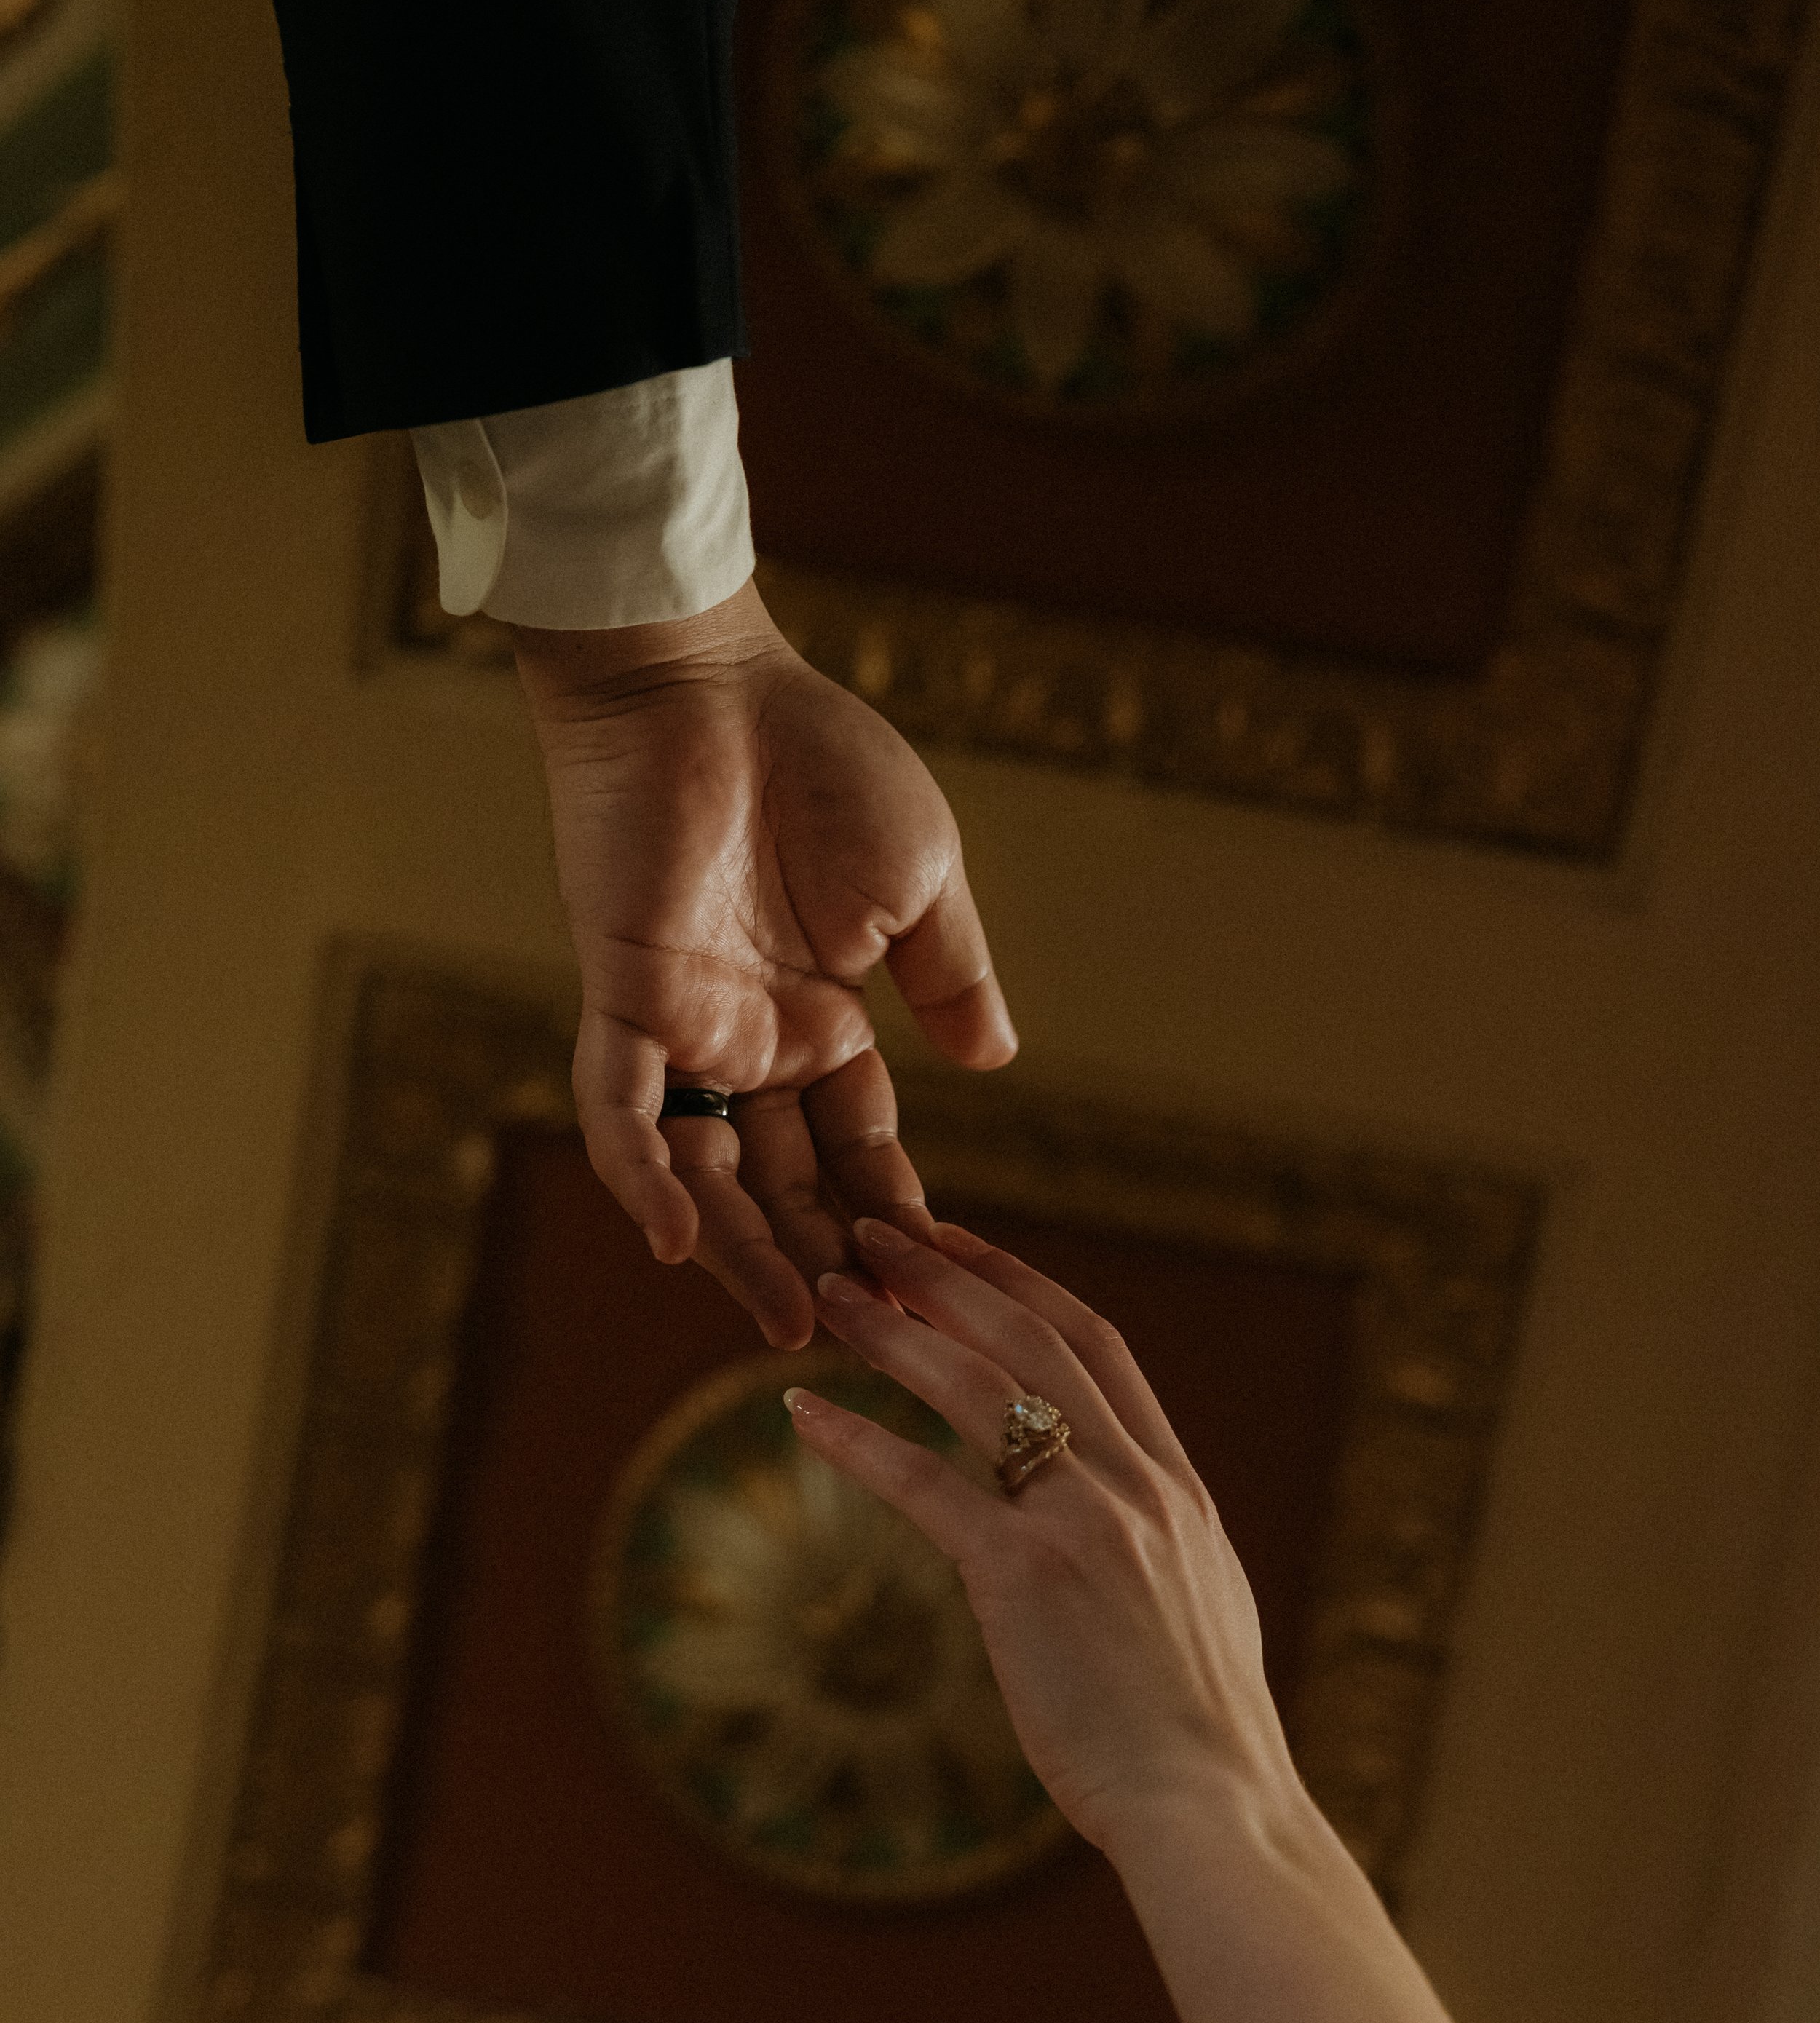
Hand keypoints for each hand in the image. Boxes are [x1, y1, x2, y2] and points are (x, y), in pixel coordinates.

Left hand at [513, 582, 1014, 1350]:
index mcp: (822, 1021)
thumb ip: (949, 976)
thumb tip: (997, 1064)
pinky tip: (675, 1241)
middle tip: (863, 1335)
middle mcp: (750, 1042)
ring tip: (788, 1322)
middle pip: (782, 1182)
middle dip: (822, 1259)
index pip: (858, 1146)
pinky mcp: (624, 997)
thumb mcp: (920, 883)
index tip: (937, 1281)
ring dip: (741, 1250)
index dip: (891, 1212)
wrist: (716, 686)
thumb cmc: (824, 764)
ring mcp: (683, 1027)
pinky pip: (620, 1111)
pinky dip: (642, 1176)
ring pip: (702, 1172)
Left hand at [788, 1215, 1303, 1857]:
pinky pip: (925, 1485)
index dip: (1021, 1283)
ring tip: (828, 1295)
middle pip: (1032, 1339)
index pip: (1097, 1343)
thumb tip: (1129, 1524)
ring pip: (978, 1388)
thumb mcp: (1202, 1606)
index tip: (962, 1243)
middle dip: (947, 1275)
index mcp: (1175, 1486)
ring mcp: (1085, 1523)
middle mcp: (1135, 1483)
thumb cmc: (1197, 1734)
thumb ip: (1159, 1545)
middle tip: (874, 1233)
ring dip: (895, 1332)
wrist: (1210, 1805)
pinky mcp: (1024, 1578)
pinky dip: (859, 1440)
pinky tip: (803, 1413)